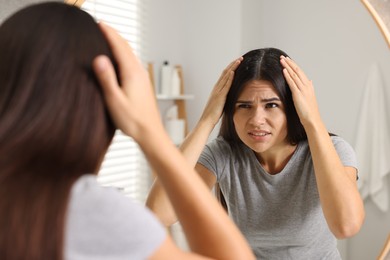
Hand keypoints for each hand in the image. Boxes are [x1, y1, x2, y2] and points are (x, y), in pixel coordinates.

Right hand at [92, 22, 162, 140]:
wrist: (150, 132)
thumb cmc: (133, 120)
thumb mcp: (115, 100)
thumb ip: (107, 79)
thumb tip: (99, 58)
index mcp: (132, 73)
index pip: (119, 46)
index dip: (109, 33)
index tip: (99, 23)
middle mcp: (139, 72)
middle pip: (126, 47)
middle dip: (114, 35)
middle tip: (101, 26)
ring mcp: (142, 77)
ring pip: (130, 54)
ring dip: (119, 44)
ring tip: (108, 39)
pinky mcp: (142, 84)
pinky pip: (132, 62)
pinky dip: (124, 55)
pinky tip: (119, 61)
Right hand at [200, 57, 242, 125]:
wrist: (206, 120)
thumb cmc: (213, 115)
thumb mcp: (220, 104)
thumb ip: (224, 98)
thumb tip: (230, 97)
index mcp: (217, 89)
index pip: (225, 76)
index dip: (231, 68)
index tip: (237, 63)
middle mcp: (216, 88)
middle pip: (225, 73)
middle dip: (233, 64)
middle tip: (240, 58)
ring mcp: (217, 92)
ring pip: (226, 76)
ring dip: (233, 67)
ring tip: (239, 60)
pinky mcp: (220, 96)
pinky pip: (225, 85)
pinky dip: (229, 78)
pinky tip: (233, 72)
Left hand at [280, 56, 321, 127]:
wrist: (312, 119)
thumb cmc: (309, 110)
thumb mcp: (310, 96)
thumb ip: (309, 88)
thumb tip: (310, 81)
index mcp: (309, 85)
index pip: (300, 72)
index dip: (293, 65)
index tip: (288, 60)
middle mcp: (306, 85)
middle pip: (297, 70)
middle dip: (289, 63)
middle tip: (282, 57)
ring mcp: (303, 89)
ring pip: (294, 74)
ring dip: (287, 66)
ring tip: (281, 60)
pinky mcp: (298, 94)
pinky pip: (292, 82)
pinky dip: (288, 75)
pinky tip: (284, 70)